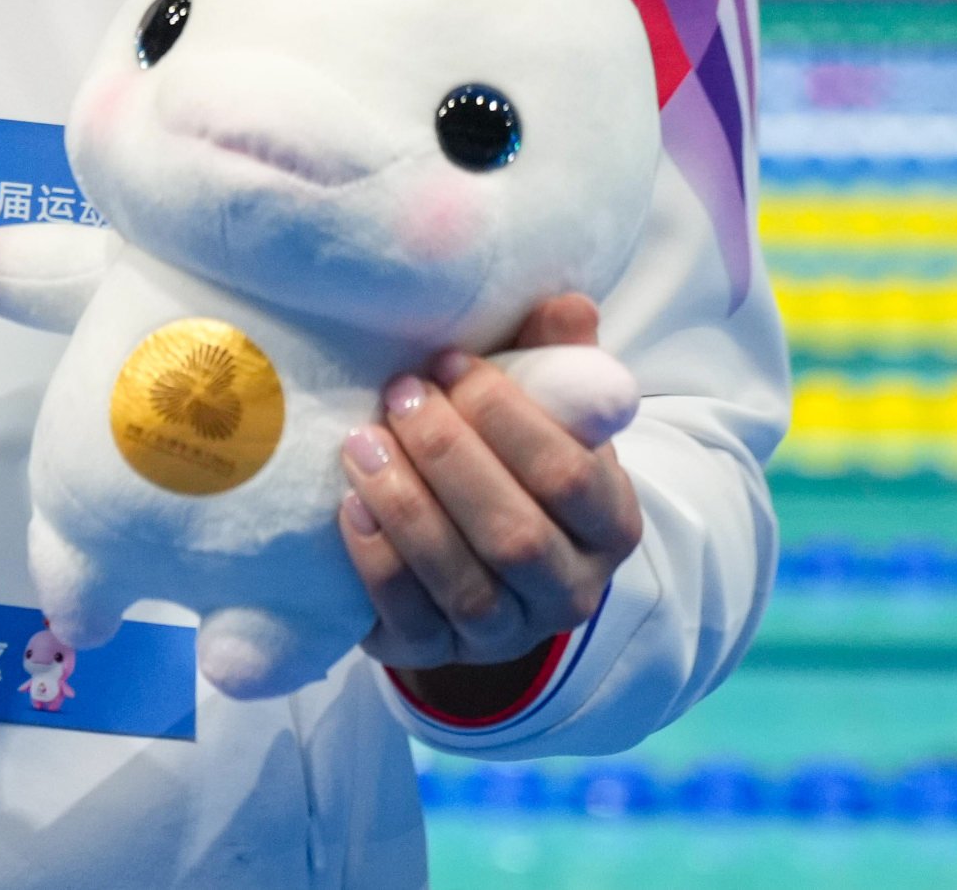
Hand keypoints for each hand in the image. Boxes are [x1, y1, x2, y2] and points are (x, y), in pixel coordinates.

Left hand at [337, 295, 643, 696]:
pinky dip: (377, 562)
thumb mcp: (542, 410)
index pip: (570, 478)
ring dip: (407, 507)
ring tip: (361, 441)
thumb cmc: (510, 463)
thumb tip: (565, 301)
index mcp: (609, 524)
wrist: (481, 565)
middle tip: (401, 394)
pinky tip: (348, 505)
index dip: (508, 419)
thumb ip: (554, 356)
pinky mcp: (438, 655)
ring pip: (463, 583)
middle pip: (514, 535)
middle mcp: (569, 590)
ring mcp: (505, 633)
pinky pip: (411, 622)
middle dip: (450, 458)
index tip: (450, 361)